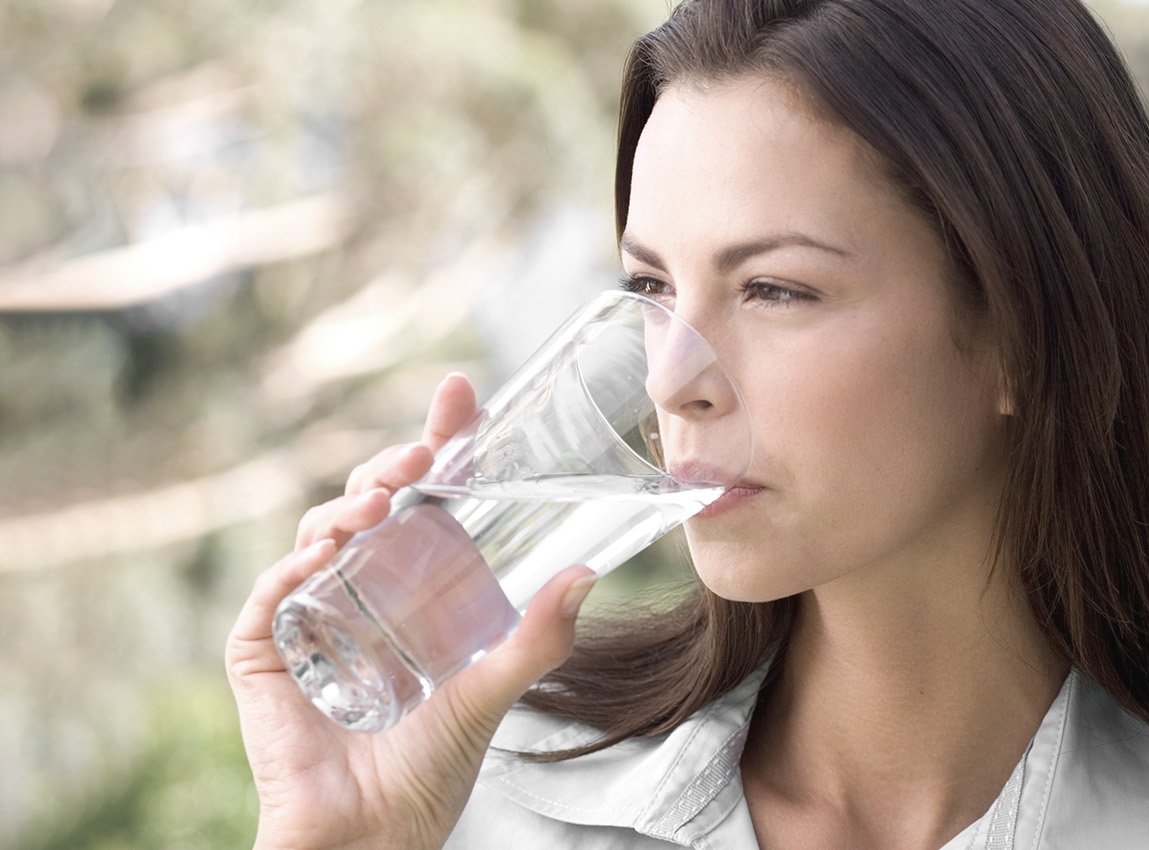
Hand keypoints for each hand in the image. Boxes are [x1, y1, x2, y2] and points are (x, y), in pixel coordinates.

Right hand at [225, 373, 596, 849]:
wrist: (374, 837)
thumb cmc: (430, 769)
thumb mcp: (493, 692)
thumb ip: (539, 640)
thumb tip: (588, 574)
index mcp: (414, 587)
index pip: (425, 500)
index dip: (437, 445)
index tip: (458, 394)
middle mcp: (361, 590)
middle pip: (371, 504)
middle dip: (393, 466)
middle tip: (424, 453)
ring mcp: (310, 616)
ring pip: (319, 535)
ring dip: (346, 508)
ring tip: (381, 505)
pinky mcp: (265, 654)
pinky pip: (269, 597)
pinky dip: (290, 569)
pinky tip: (320, 556)